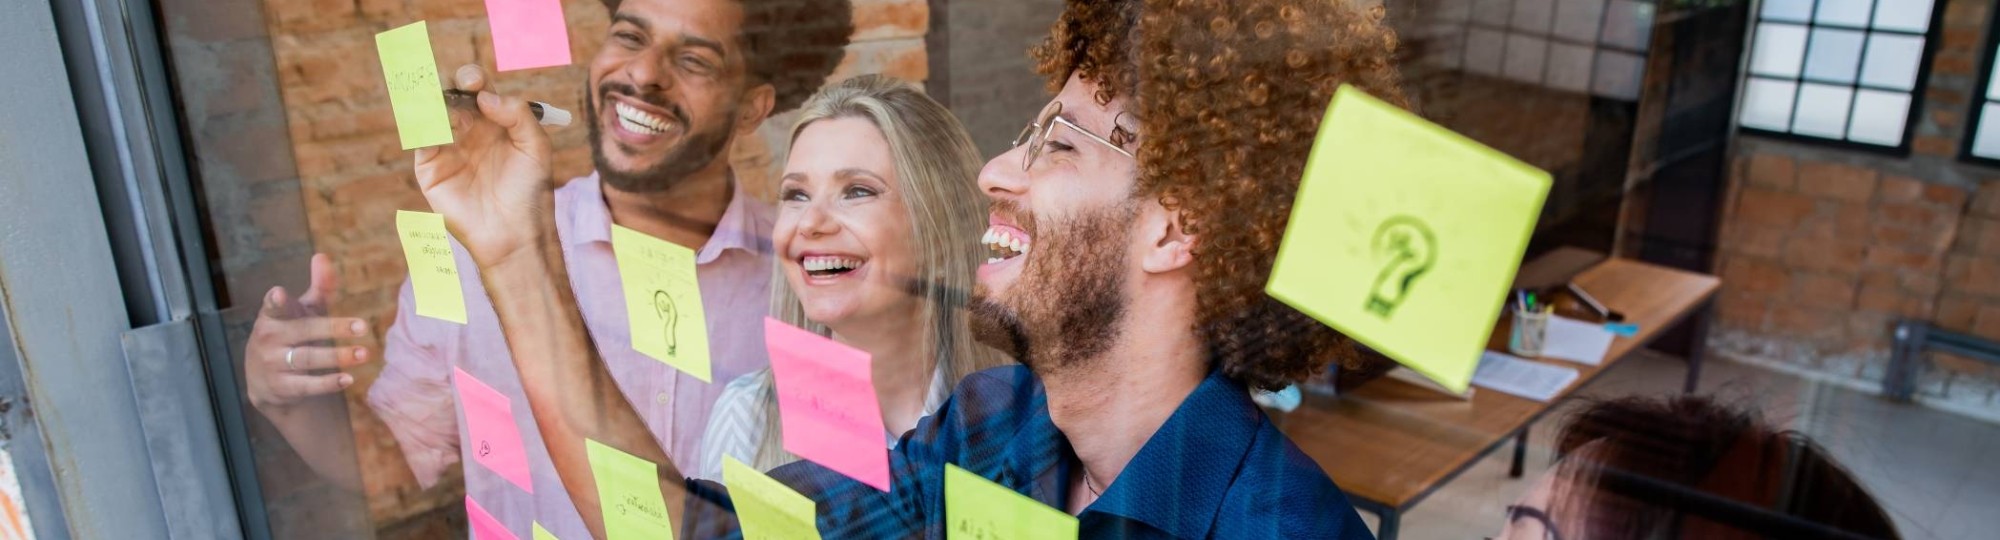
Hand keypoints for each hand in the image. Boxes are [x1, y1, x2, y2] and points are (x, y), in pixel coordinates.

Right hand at [246, 254, 371, 411]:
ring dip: (338, 357)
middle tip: (364, 326)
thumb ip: (316, 288)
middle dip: (333, 328)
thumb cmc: (289, 335)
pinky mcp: (281, 388)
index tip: (279, 293)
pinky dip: (328, 383)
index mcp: (272, 317)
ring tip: (364, 354)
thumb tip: (322, 256)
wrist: (264, 382)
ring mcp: (273, 365)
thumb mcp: (301, 311)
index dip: (275, 301)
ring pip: (308, 359)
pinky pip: (306, 385)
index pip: (273, 307)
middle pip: (304, 331)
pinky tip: (349, 379)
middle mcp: (269, 339)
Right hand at [413, 64, 557, 269]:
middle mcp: (468, 132)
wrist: (515, 234)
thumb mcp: (536, 147)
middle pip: (452, 96)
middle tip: (459, 86)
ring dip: (432, 100)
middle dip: (451, 85)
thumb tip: (485, 97)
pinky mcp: (430, 168)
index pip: (479, 91)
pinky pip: (420, 140)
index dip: (474, 79)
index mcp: (495, 124)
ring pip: (431, 113)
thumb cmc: (530, 192)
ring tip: (443, 100)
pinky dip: (423, 127)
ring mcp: (447, 149)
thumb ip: (518, 115)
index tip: (476, 82)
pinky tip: (434, 124)